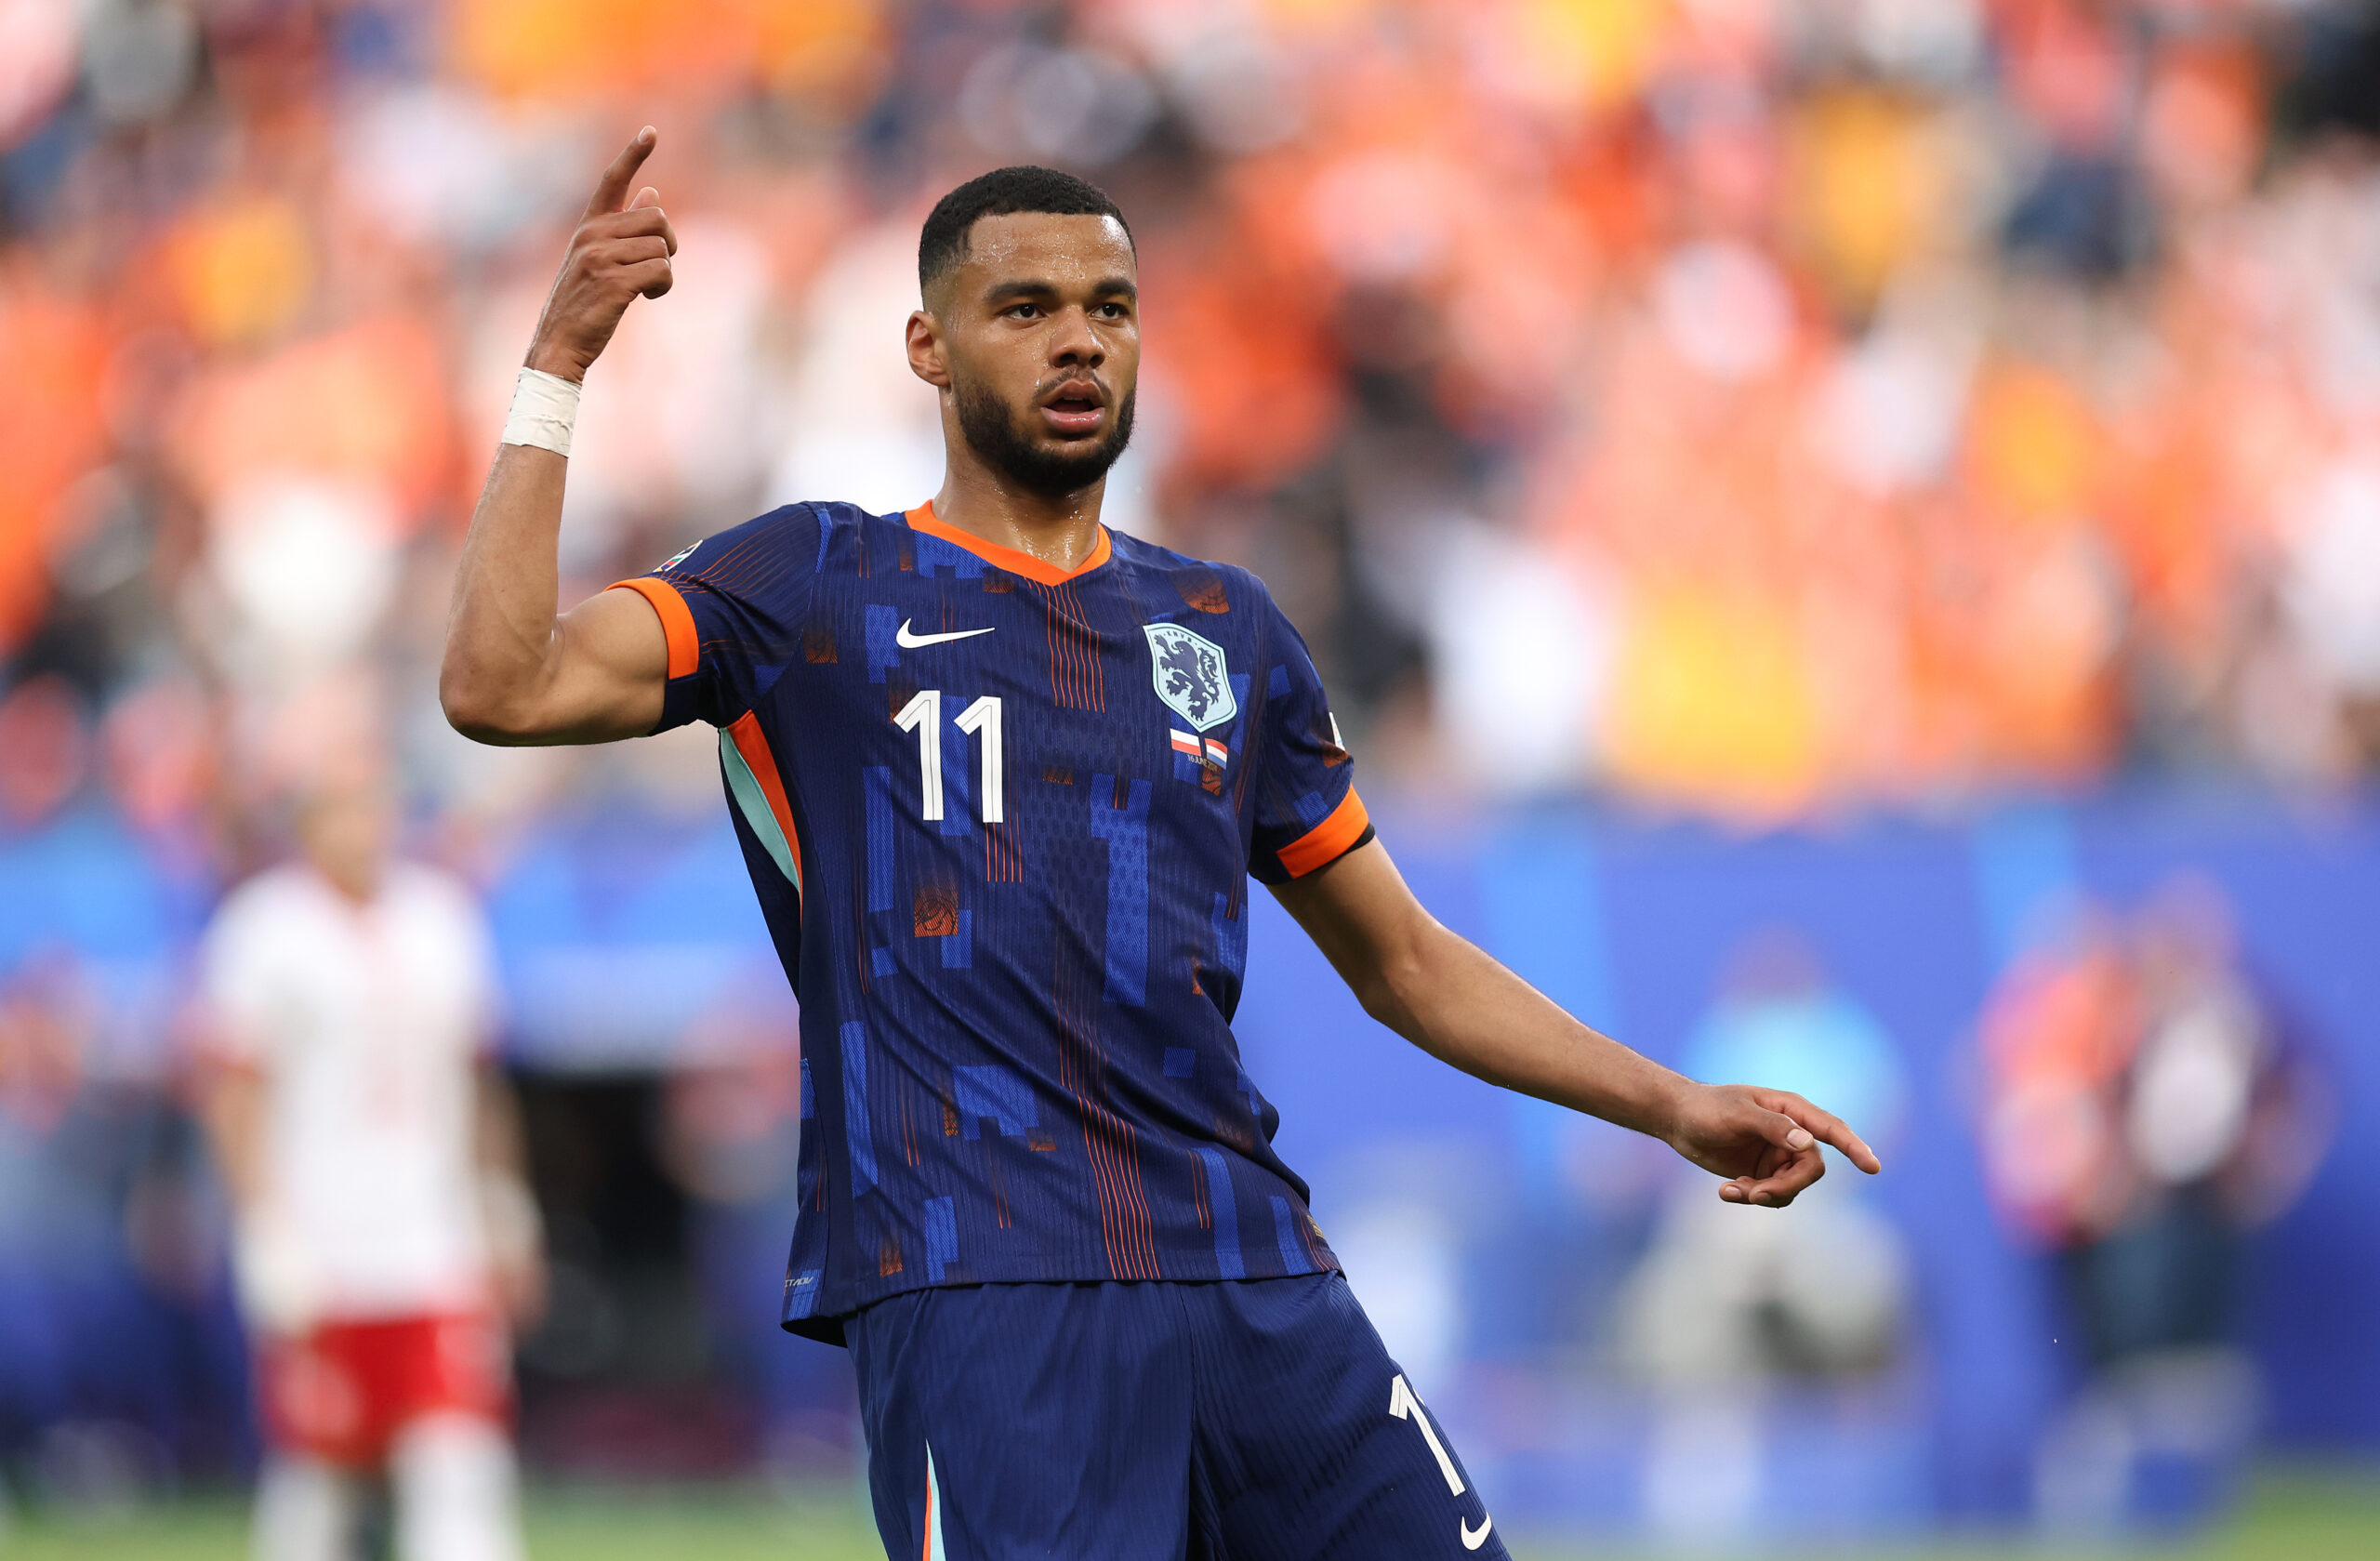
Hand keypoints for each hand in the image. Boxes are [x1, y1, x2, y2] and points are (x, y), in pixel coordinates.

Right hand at [525, 127, 678, 383]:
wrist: (558, 345)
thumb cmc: (583, 305)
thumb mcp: (599, 261)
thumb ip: (625, 228)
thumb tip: (652, 193)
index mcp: (588, 227)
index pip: (612, 181)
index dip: (633, 154)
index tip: (651, 131)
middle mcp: (591, 234)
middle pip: (657, 218)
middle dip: (667, 244)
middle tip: (653, 269)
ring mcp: (600, 257)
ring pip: (662, 248)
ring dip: (664, 272)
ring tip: (644, 290)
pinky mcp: (613, 281)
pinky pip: (662, 271)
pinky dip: (663, 287)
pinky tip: (647, 298)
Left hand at [1663, 1082, 1881, 1207]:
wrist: (1677, 1120)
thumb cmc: (1706, 1109)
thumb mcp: (1737, 1114)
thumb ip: (1773, 1126)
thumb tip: (1808, 1143)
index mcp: (1791, 1110)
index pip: (1831, 1129)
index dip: (1855, 1147)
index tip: (1873, 1167)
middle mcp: (1791, 1134)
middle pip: (1811, 1169)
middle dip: (1786, 1186)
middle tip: (1756, 1194)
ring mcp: (1778, 1155)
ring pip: (1792, 1187)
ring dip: (1765, 1195)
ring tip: (1732, 1191)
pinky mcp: (1763, 1172)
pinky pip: (1772, 1194)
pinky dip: (1752, 1197)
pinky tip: (1725, 1192)